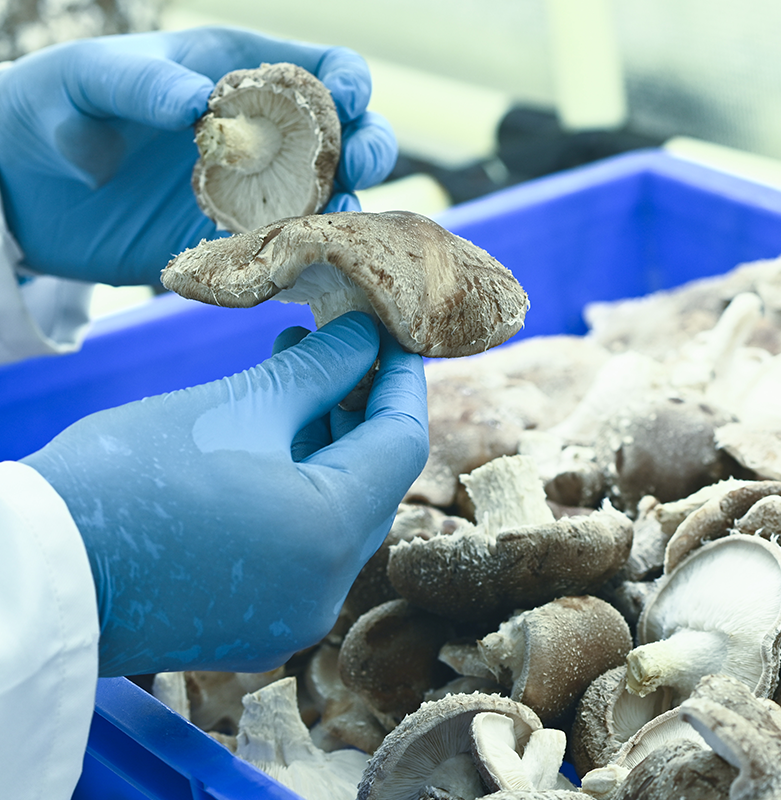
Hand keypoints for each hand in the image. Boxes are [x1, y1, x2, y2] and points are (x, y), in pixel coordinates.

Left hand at [0, 26, 398, 285]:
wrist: (17, 189)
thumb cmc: (49, 107)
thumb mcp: (85, 79)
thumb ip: (142, 83)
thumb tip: (201, 102)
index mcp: (237, 75)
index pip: (317, 70)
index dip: (347, 81)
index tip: (350, 99)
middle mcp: (261, 136)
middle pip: (346, 137)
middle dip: (368, 147)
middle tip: (357, 164)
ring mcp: (254, 193)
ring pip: (331, 198)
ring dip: (350, 207)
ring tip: (339, 217)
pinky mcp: (236, 244)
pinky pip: (290, 251)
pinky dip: (310, 256)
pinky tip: (308, 258)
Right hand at [21, 312, 427, 676]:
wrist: (31, 575)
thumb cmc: (127, 478)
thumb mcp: (234, 406)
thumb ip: (317, 370)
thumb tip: (366, 336)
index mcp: (331, 535)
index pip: (401, 442)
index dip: (401, 380)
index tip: (395, 336)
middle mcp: (325, 591)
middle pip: (373, 483)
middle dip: (358, 411)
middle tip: (337, 347)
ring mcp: (291, 617)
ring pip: (336, 516)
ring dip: (324, 447)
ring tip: (294, 376)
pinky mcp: (255, 626)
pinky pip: (302, 550)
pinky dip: (297, 493)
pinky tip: (268, 440)